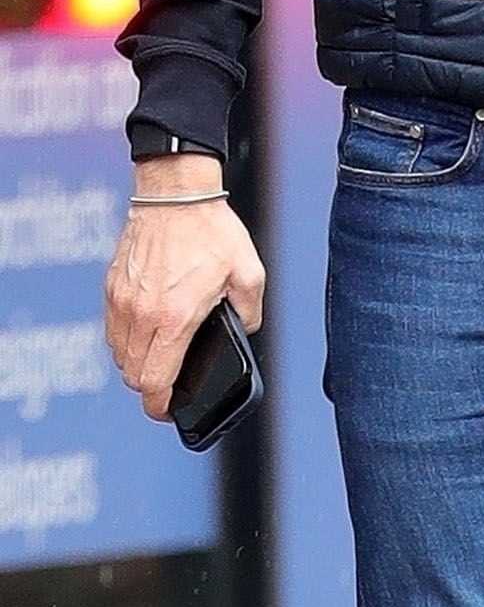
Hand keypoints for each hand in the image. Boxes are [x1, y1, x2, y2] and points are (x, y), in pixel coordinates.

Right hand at [104, 156, 266, 421]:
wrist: (176, 194)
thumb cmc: (213, 232)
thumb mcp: (249, 275)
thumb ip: (249, 313)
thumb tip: (244, 332)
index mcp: (175, 318)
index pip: (154, 382)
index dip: (160, 406)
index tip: (170, 412)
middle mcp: (141, 315)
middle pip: (133, 376)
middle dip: (151, 388)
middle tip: (170, 385)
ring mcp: (122, 301)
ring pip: (119, 355)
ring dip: (137, 364)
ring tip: (160, 357)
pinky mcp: (111, 287)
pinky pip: (112, 330)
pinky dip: (126, 340)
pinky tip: (147, 331)